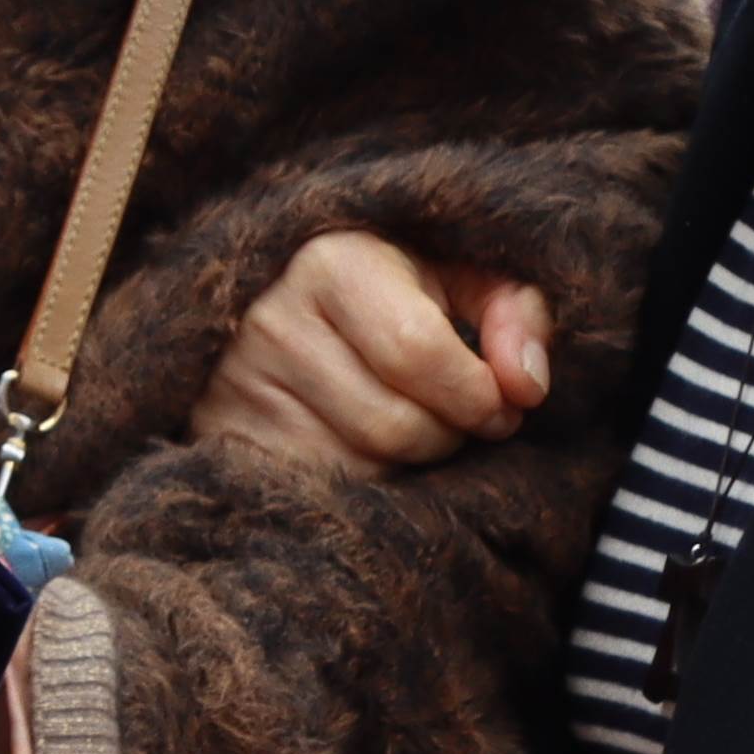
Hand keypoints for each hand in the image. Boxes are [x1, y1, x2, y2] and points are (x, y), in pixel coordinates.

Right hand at [192, 229, 551, 471]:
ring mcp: (241, 384)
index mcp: (333, 262)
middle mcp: (275, 321)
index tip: (500, 403)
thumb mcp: (454, 274)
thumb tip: (528, 386)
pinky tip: (368, 448)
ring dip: (410, 464)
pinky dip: (363, 484)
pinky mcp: (225, 436)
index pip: (417, 352)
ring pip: (361, 467)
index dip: (476, 394)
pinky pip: (320, 491)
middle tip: (461, 420)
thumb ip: (512, 312)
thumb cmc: (385, 287)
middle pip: (395, 425)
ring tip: (415, 427)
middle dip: (450, 435)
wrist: (266, 296)